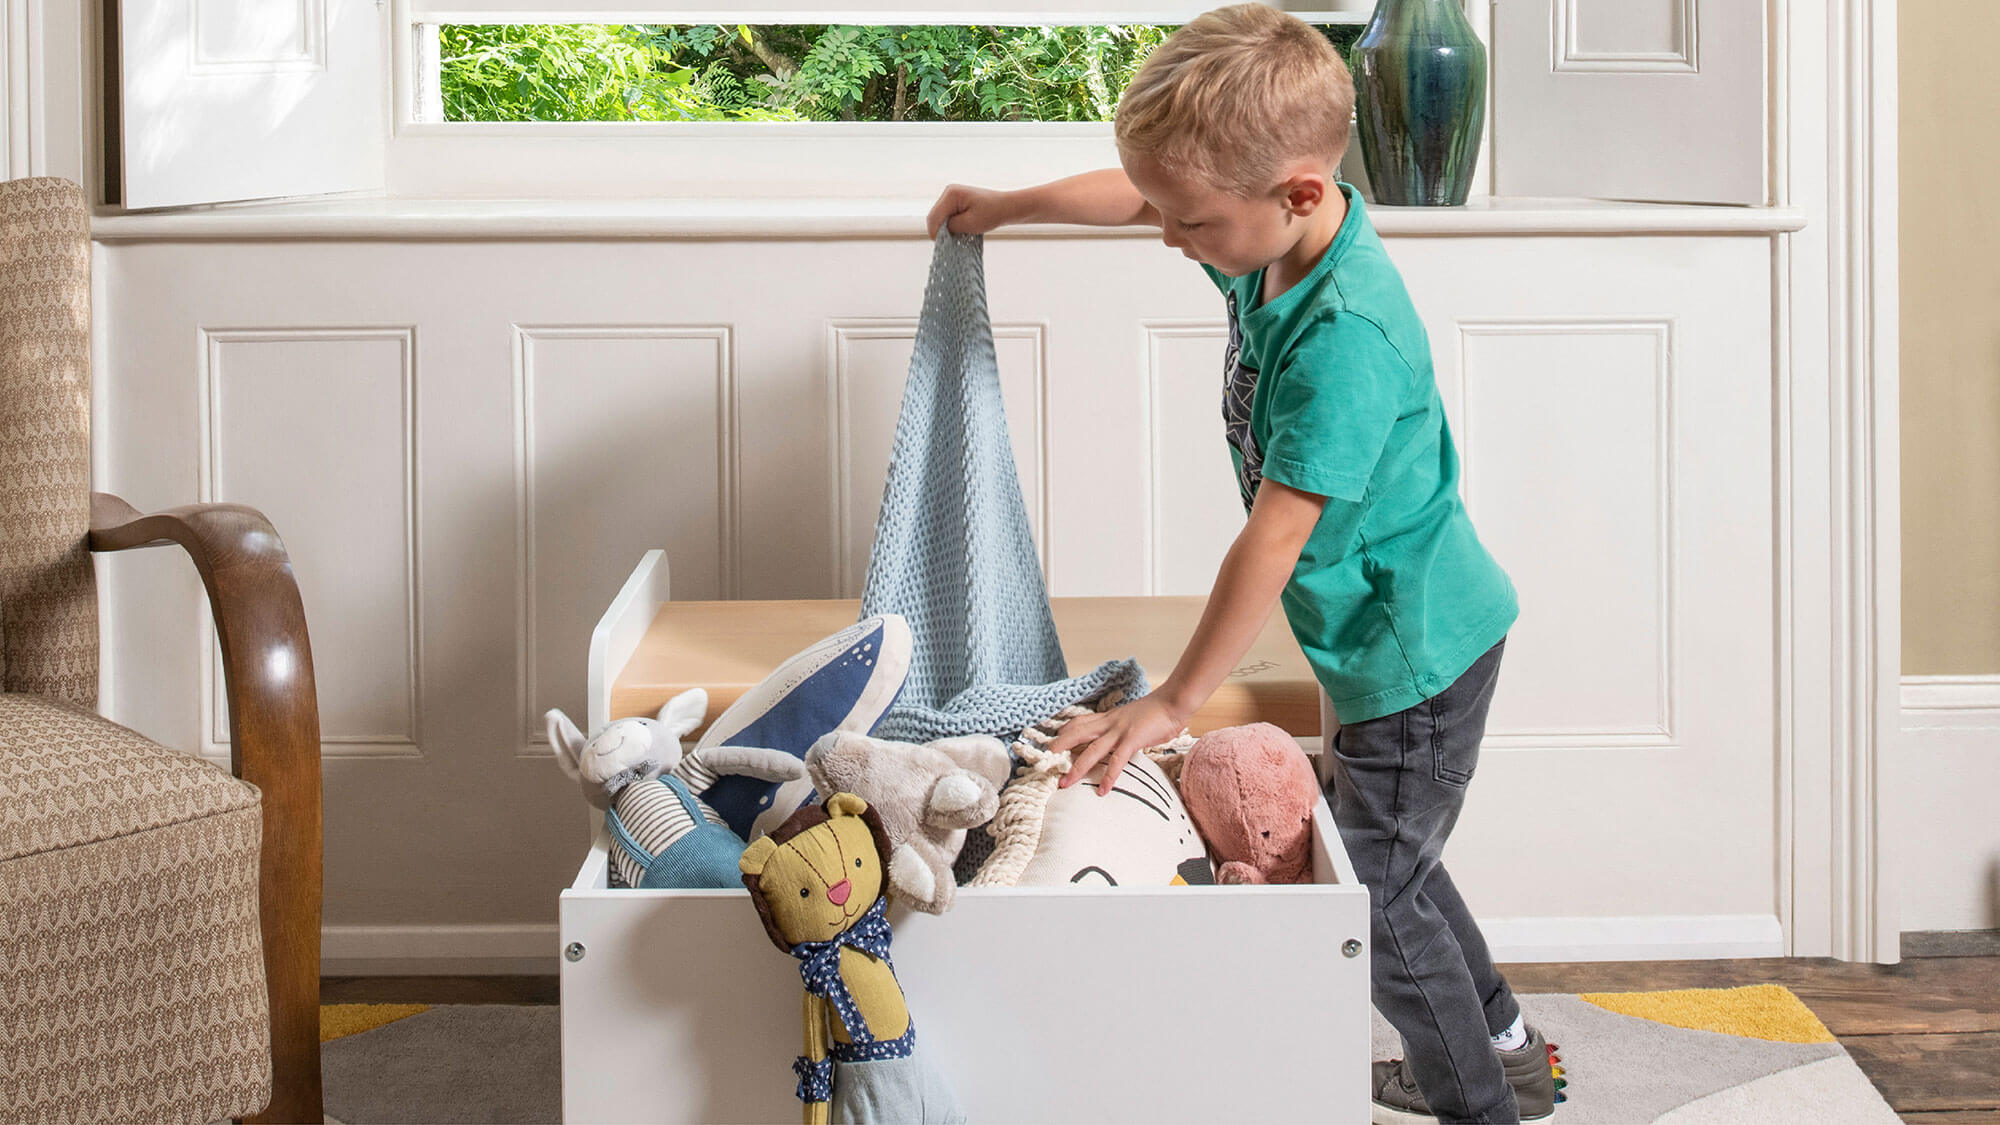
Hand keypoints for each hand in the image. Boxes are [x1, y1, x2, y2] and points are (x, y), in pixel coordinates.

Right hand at [926, 183, 1017, 237]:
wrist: (1007, 207)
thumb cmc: (992, 213)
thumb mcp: (969, 224)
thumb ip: (951, 227)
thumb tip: (939, 232)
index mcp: (951, 194)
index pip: (934, 216)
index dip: (935, 233)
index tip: (942, 246)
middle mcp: (949, 192)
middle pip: (935, 216)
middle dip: (939, 230)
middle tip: (949, 244)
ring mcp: (952, 196)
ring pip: (940, 217)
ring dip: (945, 228)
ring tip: (956, 237)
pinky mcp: (956, 202)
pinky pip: (946, 216)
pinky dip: (950, 225)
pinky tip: (959, 231)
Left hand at [1046, 694, 1189, 795]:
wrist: (1173, 701)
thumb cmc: (1157, 712)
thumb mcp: (1133, 719)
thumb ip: (1123, 730)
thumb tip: (1121, 741)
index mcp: (1109, 717)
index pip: (1080, 722)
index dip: (1065, 732)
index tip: (1053, 742)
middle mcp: (1109, 723)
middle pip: (1077, 733)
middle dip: (1059, 747)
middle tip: (1044, 761)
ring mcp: (1119, 731)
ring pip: (1091, 751)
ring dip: (1076, 768)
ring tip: (1064, 783)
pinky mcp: (1132, 740)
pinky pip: (1117, 761)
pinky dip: (1109, 777)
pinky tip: (1102, 790)